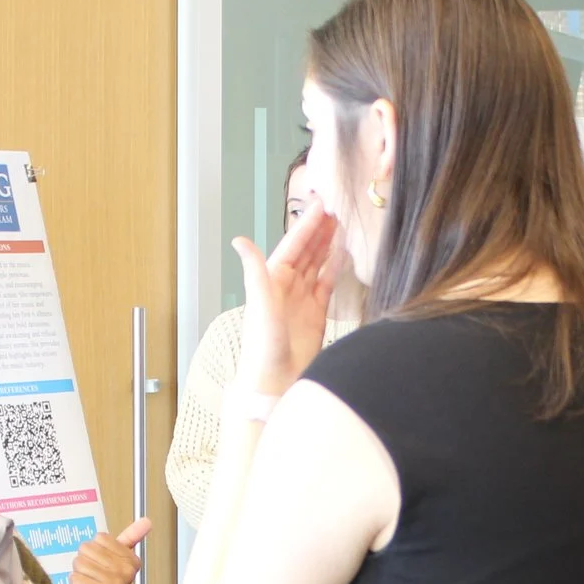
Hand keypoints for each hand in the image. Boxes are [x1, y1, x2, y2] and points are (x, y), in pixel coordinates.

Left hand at [63, 517, 149, 583]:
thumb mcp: (116, 559)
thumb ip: (130, 538)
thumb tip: (147, 520)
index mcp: (132, 560)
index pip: (100, 537)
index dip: (94, 551)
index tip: (101, 567)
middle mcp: (126, 572)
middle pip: (87, 548)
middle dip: (84, 562)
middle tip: (92, 578)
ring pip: (79, 562)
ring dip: (78, 575)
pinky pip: (75, 577)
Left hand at [231, 207, 339, 398]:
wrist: (275, 380)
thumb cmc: (263, 345)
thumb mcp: (260, 304)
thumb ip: (255, 271)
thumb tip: (239, 239)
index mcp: (271, 280)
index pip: (293, 245)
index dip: (307, 225)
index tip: (321, 204)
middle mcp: (286, 286)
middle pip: (306, 250)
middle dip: (319, 229)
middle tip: (335, 206)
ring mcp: (302, 299)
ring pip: (317, 263)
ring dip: (328, 244)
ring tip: (342, 222)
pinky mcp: (316, 313)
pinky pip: (327, 283)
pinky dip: (335, 267)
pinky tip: (344, 253)